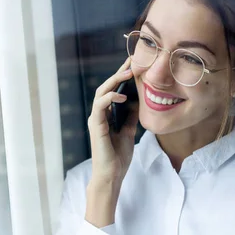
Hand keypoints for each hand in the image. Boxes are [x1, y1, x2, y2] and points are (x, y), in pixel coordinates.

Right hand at [87, 57, 138, 189]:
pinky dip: (110, 98)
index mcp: (107, 114)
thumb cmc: (118, 157)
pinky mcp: (95, 126)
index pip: (114, 90)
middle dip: (119, 72)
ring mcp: (96, 119)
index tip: (135, 63)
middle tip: (132, 59)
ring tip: (129, 72)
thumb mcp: (129, 132)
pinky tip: (122, 95)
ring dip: (115, 80)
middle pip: (107, 86)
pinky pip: (100, 106)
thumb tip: (138, 101)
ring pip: (102, 92)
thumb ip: (131, 116)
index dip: (123, 76)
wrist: (112, 175)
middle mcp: (99, 114)